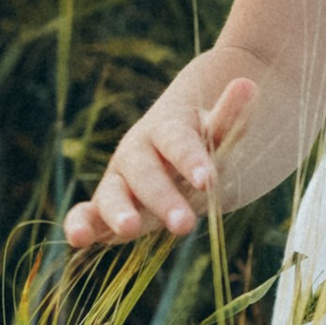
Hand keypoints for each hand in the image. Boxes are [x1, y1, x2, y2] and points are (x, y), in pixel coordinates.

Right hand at [65, 75, 259, 248]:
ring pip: (112, 193)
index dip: (191, 160)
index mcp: (166, 130)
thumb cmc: (199, 148)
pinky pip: (86, 215)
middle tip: (184, 224)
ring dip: (118, 211)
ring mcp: (118, 181)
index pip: (178, 141)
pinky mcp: (104, 209)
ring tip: (129, 229)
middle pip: (146, 173)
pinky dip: (78, 225)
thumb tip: (248, 84)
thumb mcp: (216, 134)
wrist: (173, 158)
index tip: (209, 181)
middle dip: (163, 198)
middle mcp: (136, 153)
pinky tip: (77, 239)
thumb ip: (229, 116)